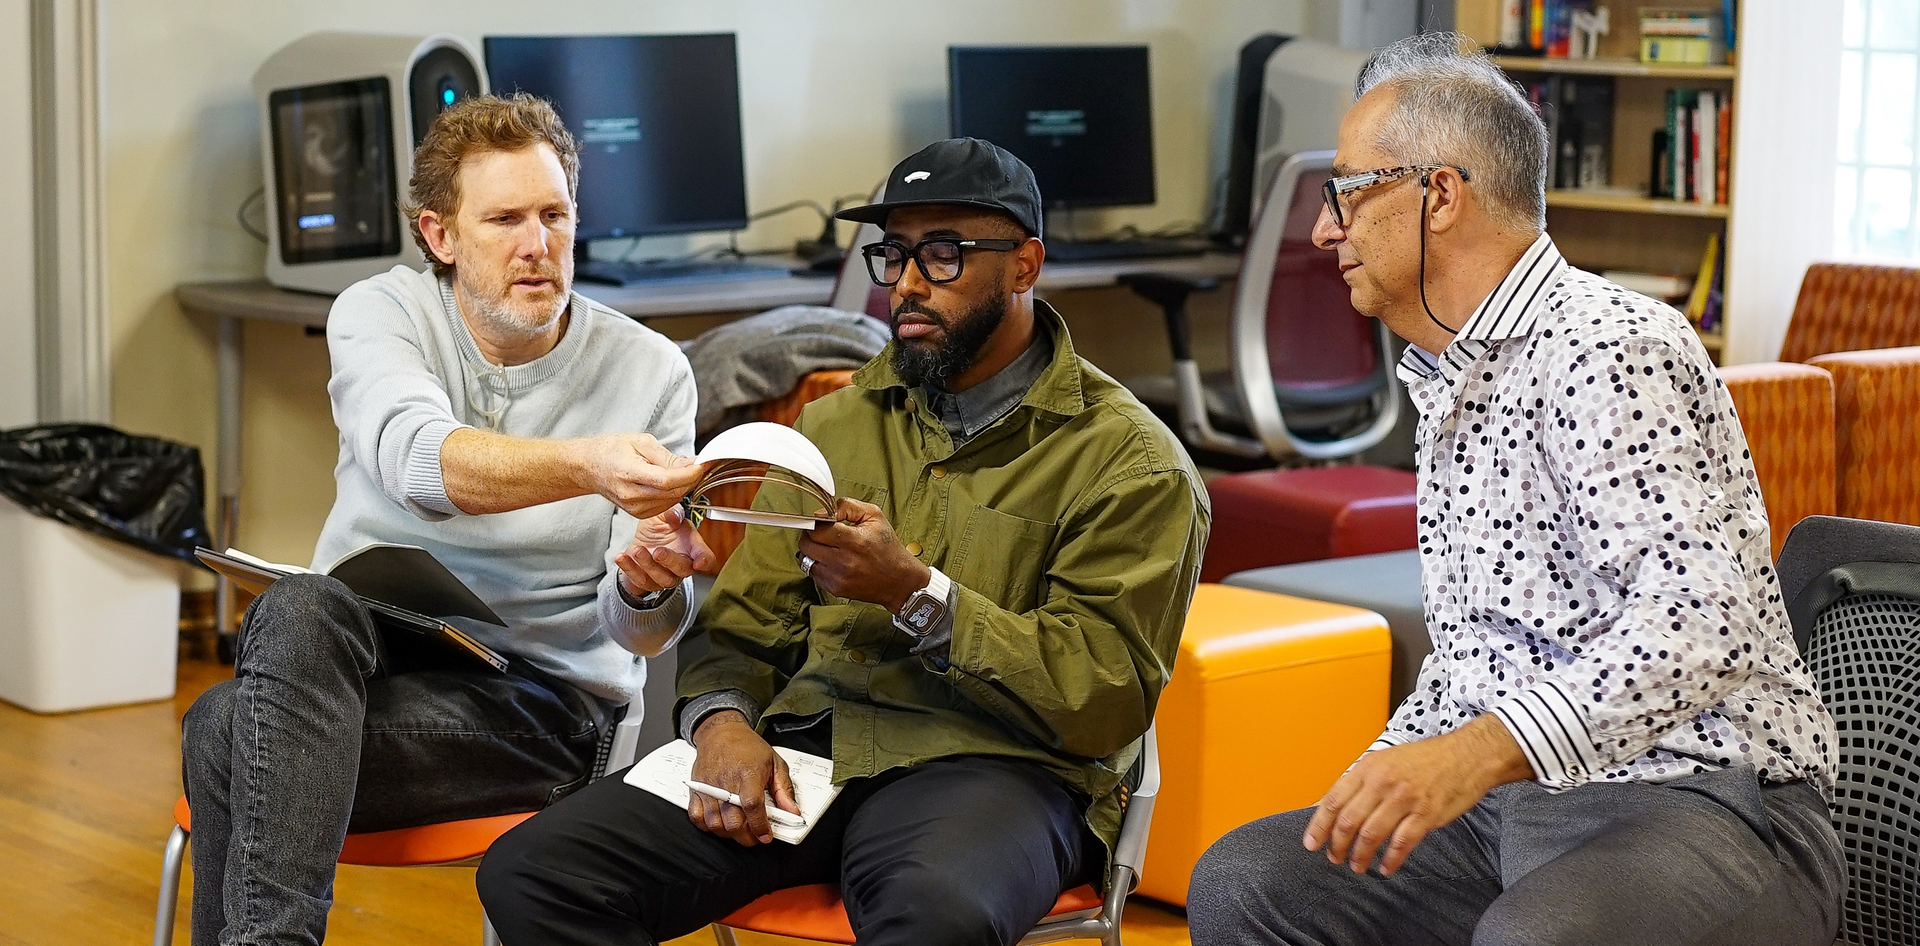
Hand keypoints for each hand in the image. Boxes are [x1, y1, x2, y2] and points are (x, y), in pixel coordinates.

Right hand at [576, 433, 705, 518]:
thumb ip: (667, 457)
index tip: (703, 464)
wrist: (590, 467)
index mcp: (629, 473)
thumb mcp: (641, 442)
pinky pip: (666, 505)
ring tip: (681, 469)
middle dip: (691, 478)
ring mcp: (635, 507)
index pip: (667, 480)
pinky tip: (671, 481)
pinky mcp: (639, 514)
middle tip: (698, 463)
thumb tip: (691, 464)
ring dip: (684, 486)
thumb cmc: (612, 451)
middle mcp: (631, 495)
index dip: (689, 474)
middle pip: (673, 492)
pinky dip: (674, 493)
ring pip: (673, 500)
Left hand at [616, 505, 715, 597]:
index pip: (706, 558)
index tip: (699, 562)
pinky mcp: (649, 582)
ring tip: (637, 550)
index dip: (704, 561)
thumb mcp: (664, 515)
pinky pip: (640, 581)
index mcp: (692, 547)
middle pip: (684, 570)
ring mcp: (667, 576)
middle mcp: (682, 564)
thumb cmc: (659, 528)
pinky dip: (629, 569)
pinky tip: (622, 557)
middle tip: (658, 551)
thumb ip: (671, 512)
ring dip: (649, 566)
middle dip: (670, 561)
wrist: (642, 540)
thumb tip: (674, 515)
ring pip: (663, 579)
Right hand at [688, 711, 799, 845]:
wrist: (721, 733)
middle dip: (747, 837)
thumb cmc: (747, 747)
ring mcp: (708, 787)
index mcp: (747, 774)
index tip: (766, 835)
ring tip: (741, 830)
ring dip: (730, 834)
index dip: (760, 825)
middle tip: (756, 836)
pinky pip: (697, 817)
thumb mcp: (775, 763)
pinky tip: (720, 824)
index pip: (752, 805)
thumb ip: (784, 789)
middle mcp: (726, 782)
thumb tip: (792, 811)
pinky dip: (708, 827)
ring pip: (715, 824)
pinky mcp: (696, 790)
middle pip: (733, 821)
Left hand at [796, 497, 929, 613]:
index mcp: (854, 541)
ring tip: (827, 547)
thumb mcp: (874, 516)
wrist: (899, 580)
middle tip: (821, 533)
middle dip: (810, 535)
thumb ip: (846, 506)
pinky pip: (814, 574)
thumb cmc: (887, 547)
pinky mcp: (835, 589)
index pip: (816, 529)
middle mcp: (844, 561)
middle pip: (806, 544)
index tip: (822, 522)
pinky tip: (833, 562)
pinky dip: (820, 566)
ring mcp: (838, 577)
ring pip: (806, 559)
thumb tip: (823, 511)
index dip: (816, 523)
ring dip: (813, 551)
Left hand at [1302, 716, 1533, 876]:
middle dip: (1337, 844)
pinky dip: (1390, 859)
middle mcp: (1383, 782)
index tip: (1311, 843)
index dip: (1319, 825)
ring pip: (1371, 834)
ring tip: (1357, 865)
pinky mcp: (1426, 814)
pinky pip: (1401, 843)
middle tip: (1334, 857)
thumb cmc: (1425, 759)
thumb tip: (1329, 804)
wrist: (1467, 755)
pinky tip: (1385, 867)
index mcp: (1368, 767)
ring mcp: (1405, 799)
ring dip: (1360, 855)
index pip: (1334, 800)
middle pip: (1349, 820)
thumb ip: (1359, 782)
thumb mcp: (1385, 760)